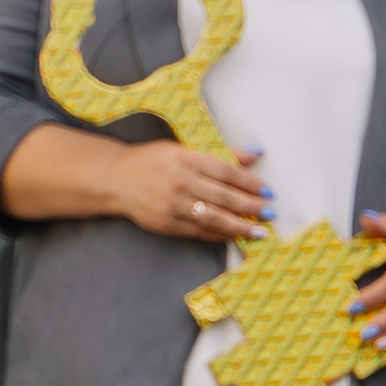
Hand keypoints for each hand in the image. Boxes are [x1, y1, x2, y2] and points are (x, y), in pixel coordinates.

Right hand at [121, 138, 269, 243]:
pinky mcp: (168, 224)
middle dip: (251, 207)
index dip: (250, 183)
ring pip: (215, 218)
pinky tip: (234, 235)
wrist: (116, 179)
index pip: (226, 172)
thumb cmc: (152, 161)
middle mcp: (181, 182)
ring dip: (240, 226)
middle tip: (270, 213)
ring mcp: (174, 205)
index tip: (267, 191)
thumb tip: (254, 154)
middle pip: (225, 197)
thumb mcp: (183, 149)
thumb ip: (219, 154)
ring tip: (259, 231)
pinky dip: (220, 234)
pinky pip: (200, 231)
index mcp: (186, 158)